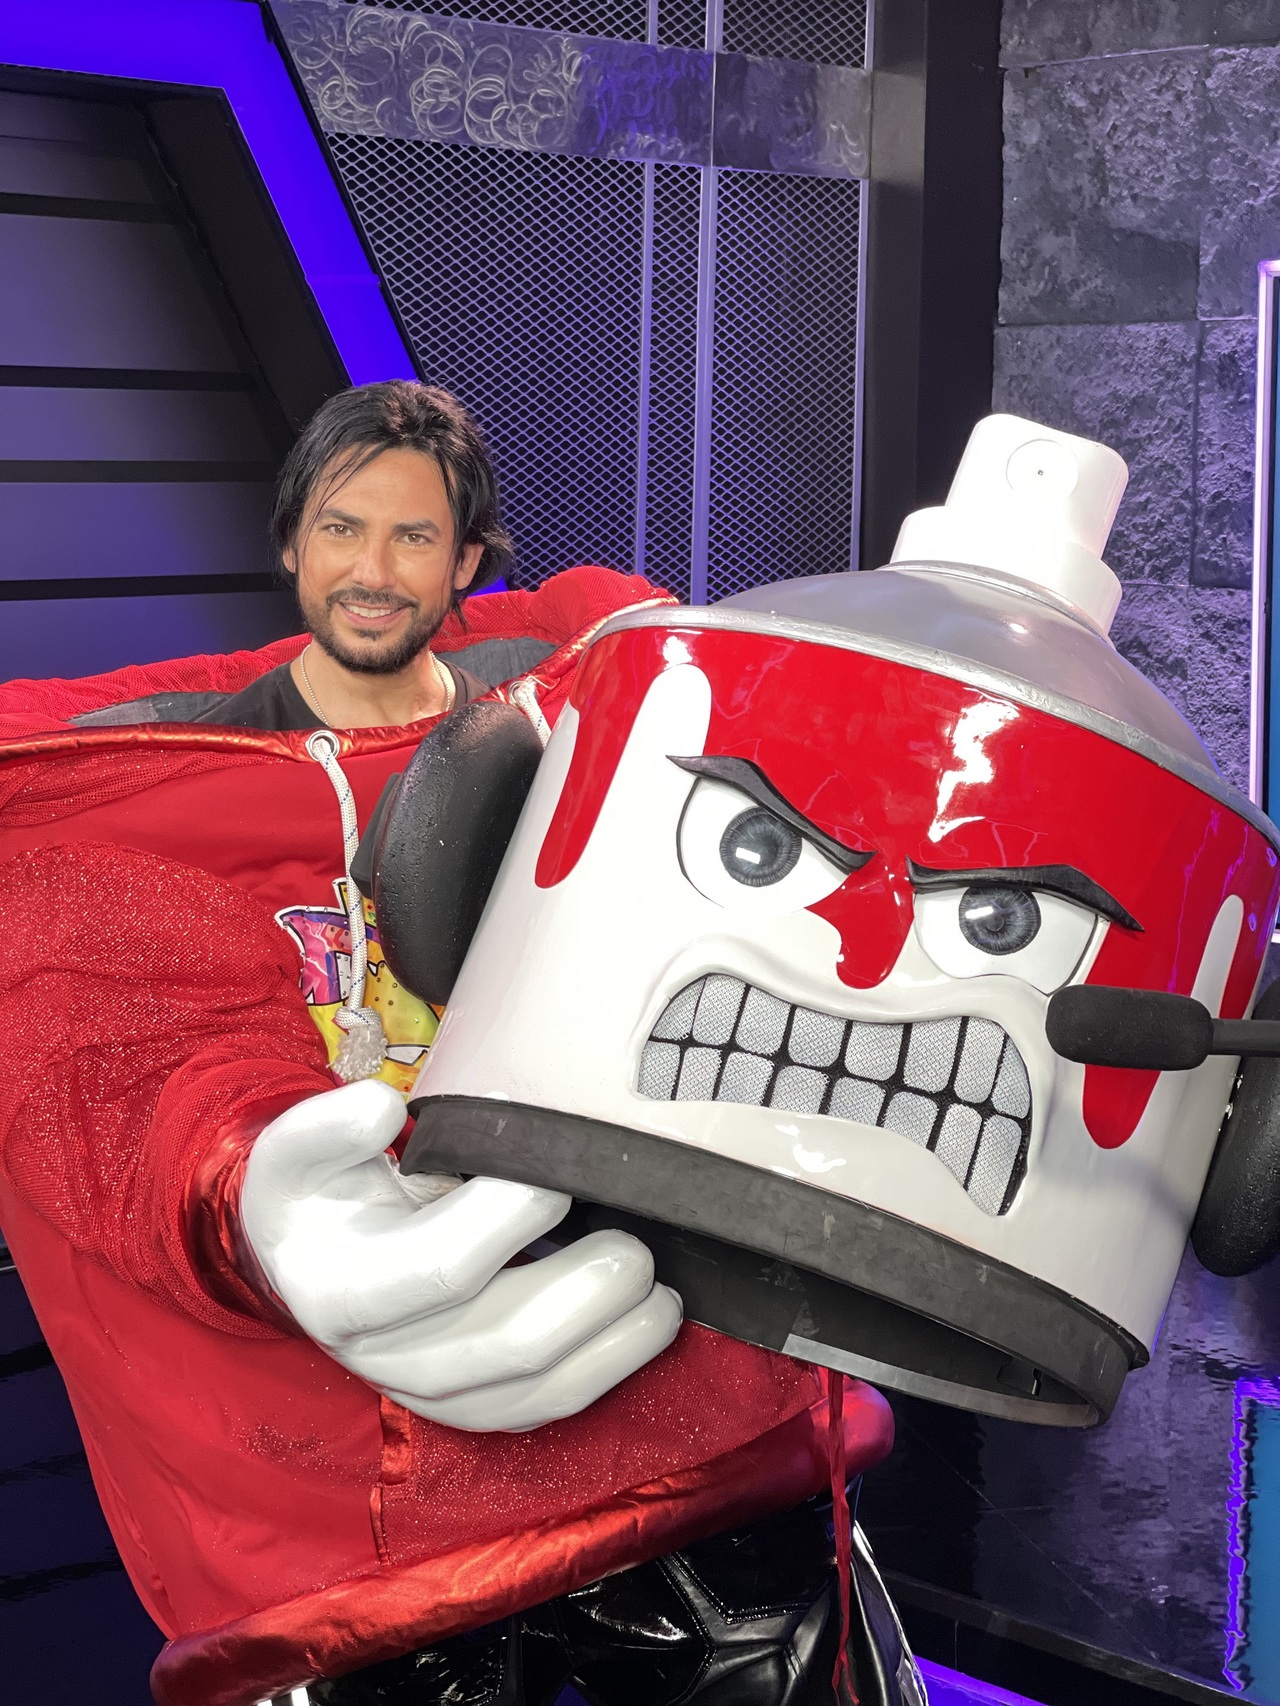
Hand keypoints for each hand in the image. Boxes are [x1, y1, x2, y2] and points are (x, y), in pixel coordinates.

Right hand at [238, 1081, 681, 1429]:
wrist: (308, 1262)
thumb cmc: (319, 1197)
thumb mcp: (299, 1149)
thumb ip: (328, 1126)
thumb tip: (380, 1110)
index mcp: (340, 1291)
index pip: (444, 1267)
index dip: (512, 1219)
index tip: (557, 1170)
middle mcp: (385, 1358)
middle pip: (507, 1341)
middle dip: (588, 1289)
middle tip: (635, 1240)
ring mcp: (430, 1394)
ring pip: (539, 1387)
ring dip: (615, 1337)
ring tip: (659, 1285)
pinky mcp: (472, 1410)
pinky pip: (549, 1407)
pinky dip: (611, 1368)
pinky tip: (648, 1322)